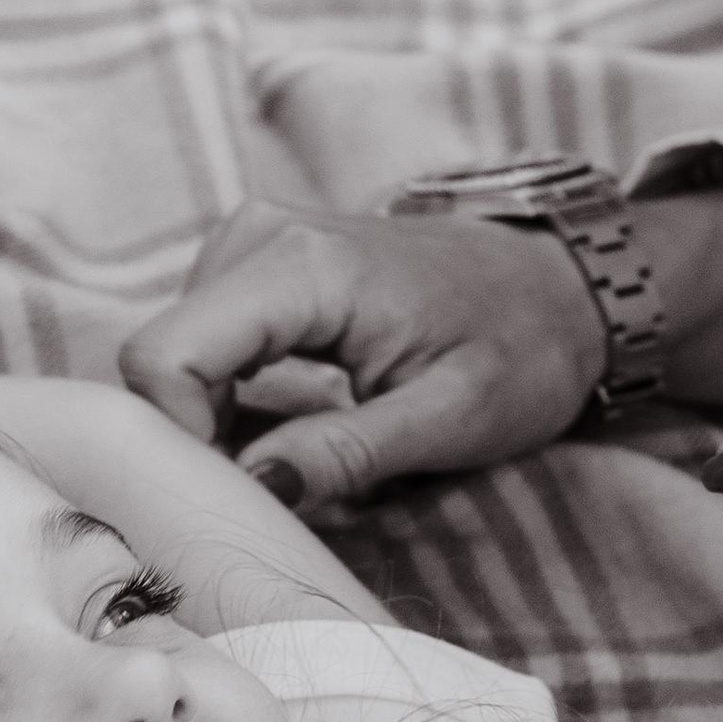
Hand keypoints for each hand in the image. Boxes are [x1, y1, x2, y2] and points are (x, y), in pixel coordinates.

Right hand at [119, 209, 602, 504]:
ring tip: (296, 451)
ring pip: (175, 354)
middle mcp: (259, 236)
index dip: (183, 437)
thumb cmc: (521, 346)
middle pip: (162, 357)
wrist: (561, 285)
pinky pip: (200, 340)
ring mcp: (252, 241)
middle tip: (281, 479)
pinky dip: (226, 396)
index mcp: (302, 267)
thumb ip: (345, 454)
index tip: (245, 482)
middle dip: (199, 434)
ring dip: (215, 419)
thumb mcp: (450, 419)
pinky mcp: (256, 261)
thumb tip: (252, 486)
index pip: (167, 355)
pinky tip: (284, 424)